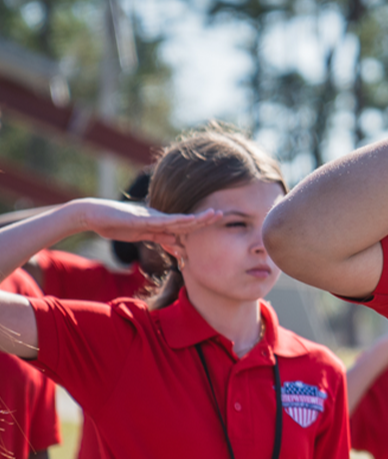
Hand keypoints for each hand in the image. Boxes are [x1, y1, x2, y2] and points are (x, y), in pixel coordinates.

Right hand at [71, 199, 220, 245]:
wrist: (93, 215)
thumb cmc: (116, 224)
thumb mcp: (142, 234)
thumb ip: (159, 237)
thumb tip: (176, 244)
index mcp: (159, 221)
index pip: (183, 225)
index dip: (199, 224)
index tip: (215, 224)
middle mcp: (158, 217)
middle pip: (185, 219)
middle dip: (204, 218)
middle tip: (223, 215)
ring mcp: (150, 216)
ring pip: (178, 218)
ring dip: (196, 218)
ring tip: (213, 215)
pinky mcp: (141, 218)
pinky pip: (161, 220)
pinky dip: (175, 221)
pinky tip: (187, 220)